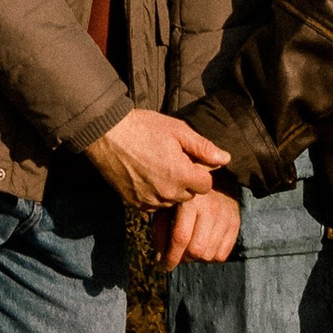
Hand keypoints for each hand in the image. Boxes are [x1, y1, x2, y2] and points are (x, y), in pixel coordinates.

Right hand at [84, 107, 230, 211]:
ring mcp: (150, 201)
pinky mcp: (135, 204)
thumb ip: (203, 147)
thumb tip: (226, 158)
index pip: (206, 185)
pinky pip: (154, 205)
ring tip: (158, 166)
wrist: (107, 134)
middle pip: (190, 195)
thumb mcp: (177, 130)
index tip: (188, 158)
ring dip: (171, 189)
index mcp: (181, 175)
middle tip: (172, 160)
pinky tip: (146, 175)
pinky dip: (155, 194)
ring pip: (172, 201)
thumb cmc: (143, 128)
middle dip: (186, 180)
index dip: (200, 171)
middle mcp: (167, 193)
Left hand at [160, 188, 241, 270]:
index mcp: (190, 201)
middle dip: (184, 259)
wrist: (215, 176)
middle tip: (178, 256)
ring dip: (196, 259)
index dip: (171, 258)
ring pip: (209, 255)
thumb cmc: (185, 195)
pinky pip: (222, 254)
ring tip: (190, 249)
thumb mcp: (168, 205)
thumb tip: (160, 259)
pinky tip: (203, 245)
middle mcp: (210, 208)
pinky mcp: (235, 222)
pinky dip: (210, 256)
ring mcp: (225, 216)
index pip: (181, 238)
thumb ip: (161, 230)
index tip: (164, 267)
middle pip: (197, 250)